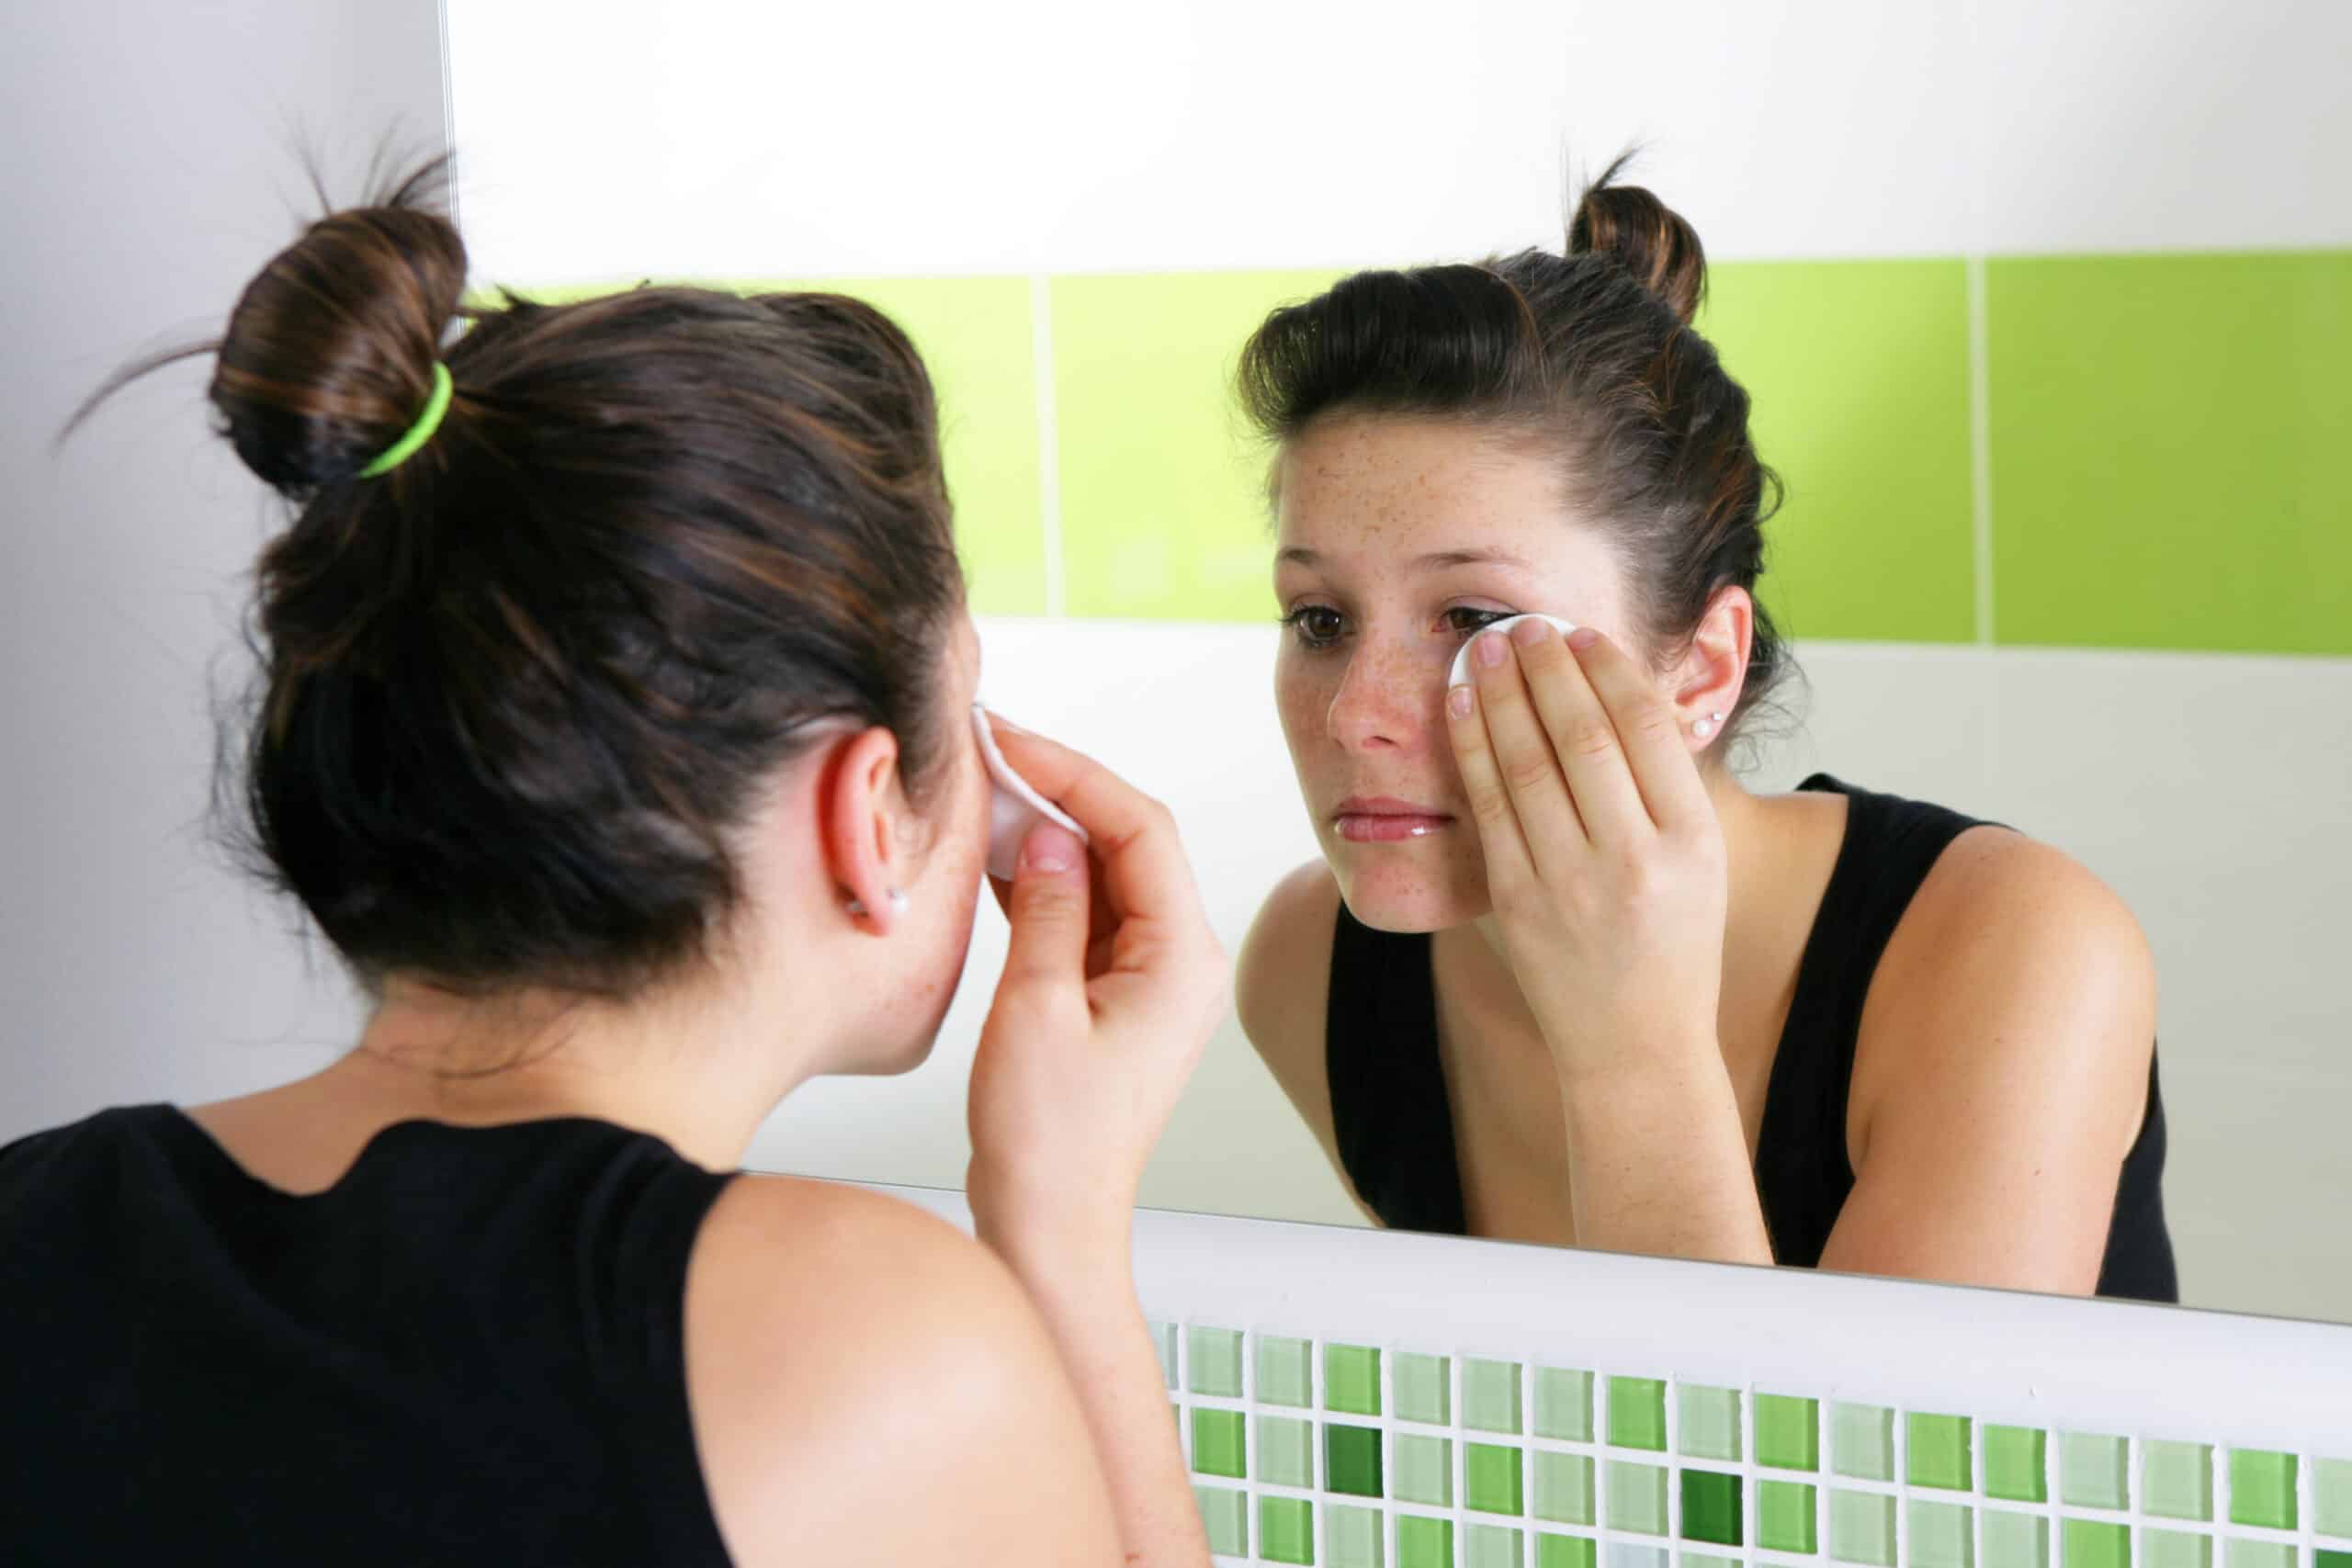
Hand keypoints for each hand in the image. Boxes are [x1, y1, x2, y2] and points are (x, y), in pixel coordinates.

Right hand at [967, 719, 1227, 1267]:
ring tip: (980, 793)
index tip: (1011, 740)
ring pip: (1101, 875)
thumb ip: (1048, 910)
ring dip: (1044, 834)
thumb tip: (1050, 835)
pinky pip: (1082, 914)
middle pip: (1126, 843)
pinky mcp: (1111, 997)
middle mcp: (1178, 962)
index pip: (1139, 829)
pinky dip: (1039, 882)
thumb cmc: (1048, 1142)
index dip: (1073, 773)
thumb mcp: (1035, 1009)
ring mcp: (1148, 979)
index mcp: (1181, 960)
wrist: (1050, 1225)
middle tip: (988, 753)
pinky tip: (991, 856)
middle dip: (1058, 793)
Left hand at [1445, 620, 1728, 1085]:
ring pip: (1528, 762)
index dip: (1606, 669)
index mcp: (1690, 839)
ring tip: (1487, 644)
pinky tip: (1464, 703)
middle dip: (1546, 667)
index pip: (1644, 728)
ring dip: (1503, 693)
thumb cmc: (1671, 941)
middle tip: (1523, 621)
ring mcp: (1571, 882)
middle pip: (1582, 734)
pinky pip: (1489, 806)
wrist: (1633, 1045)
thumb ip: (1664, 782)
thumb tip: (1616, 685)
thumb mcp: (1699, 859)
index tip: (1578, 632)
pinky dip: (1474, 745)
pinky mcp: (1518, 902)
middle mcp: (1633, 858)